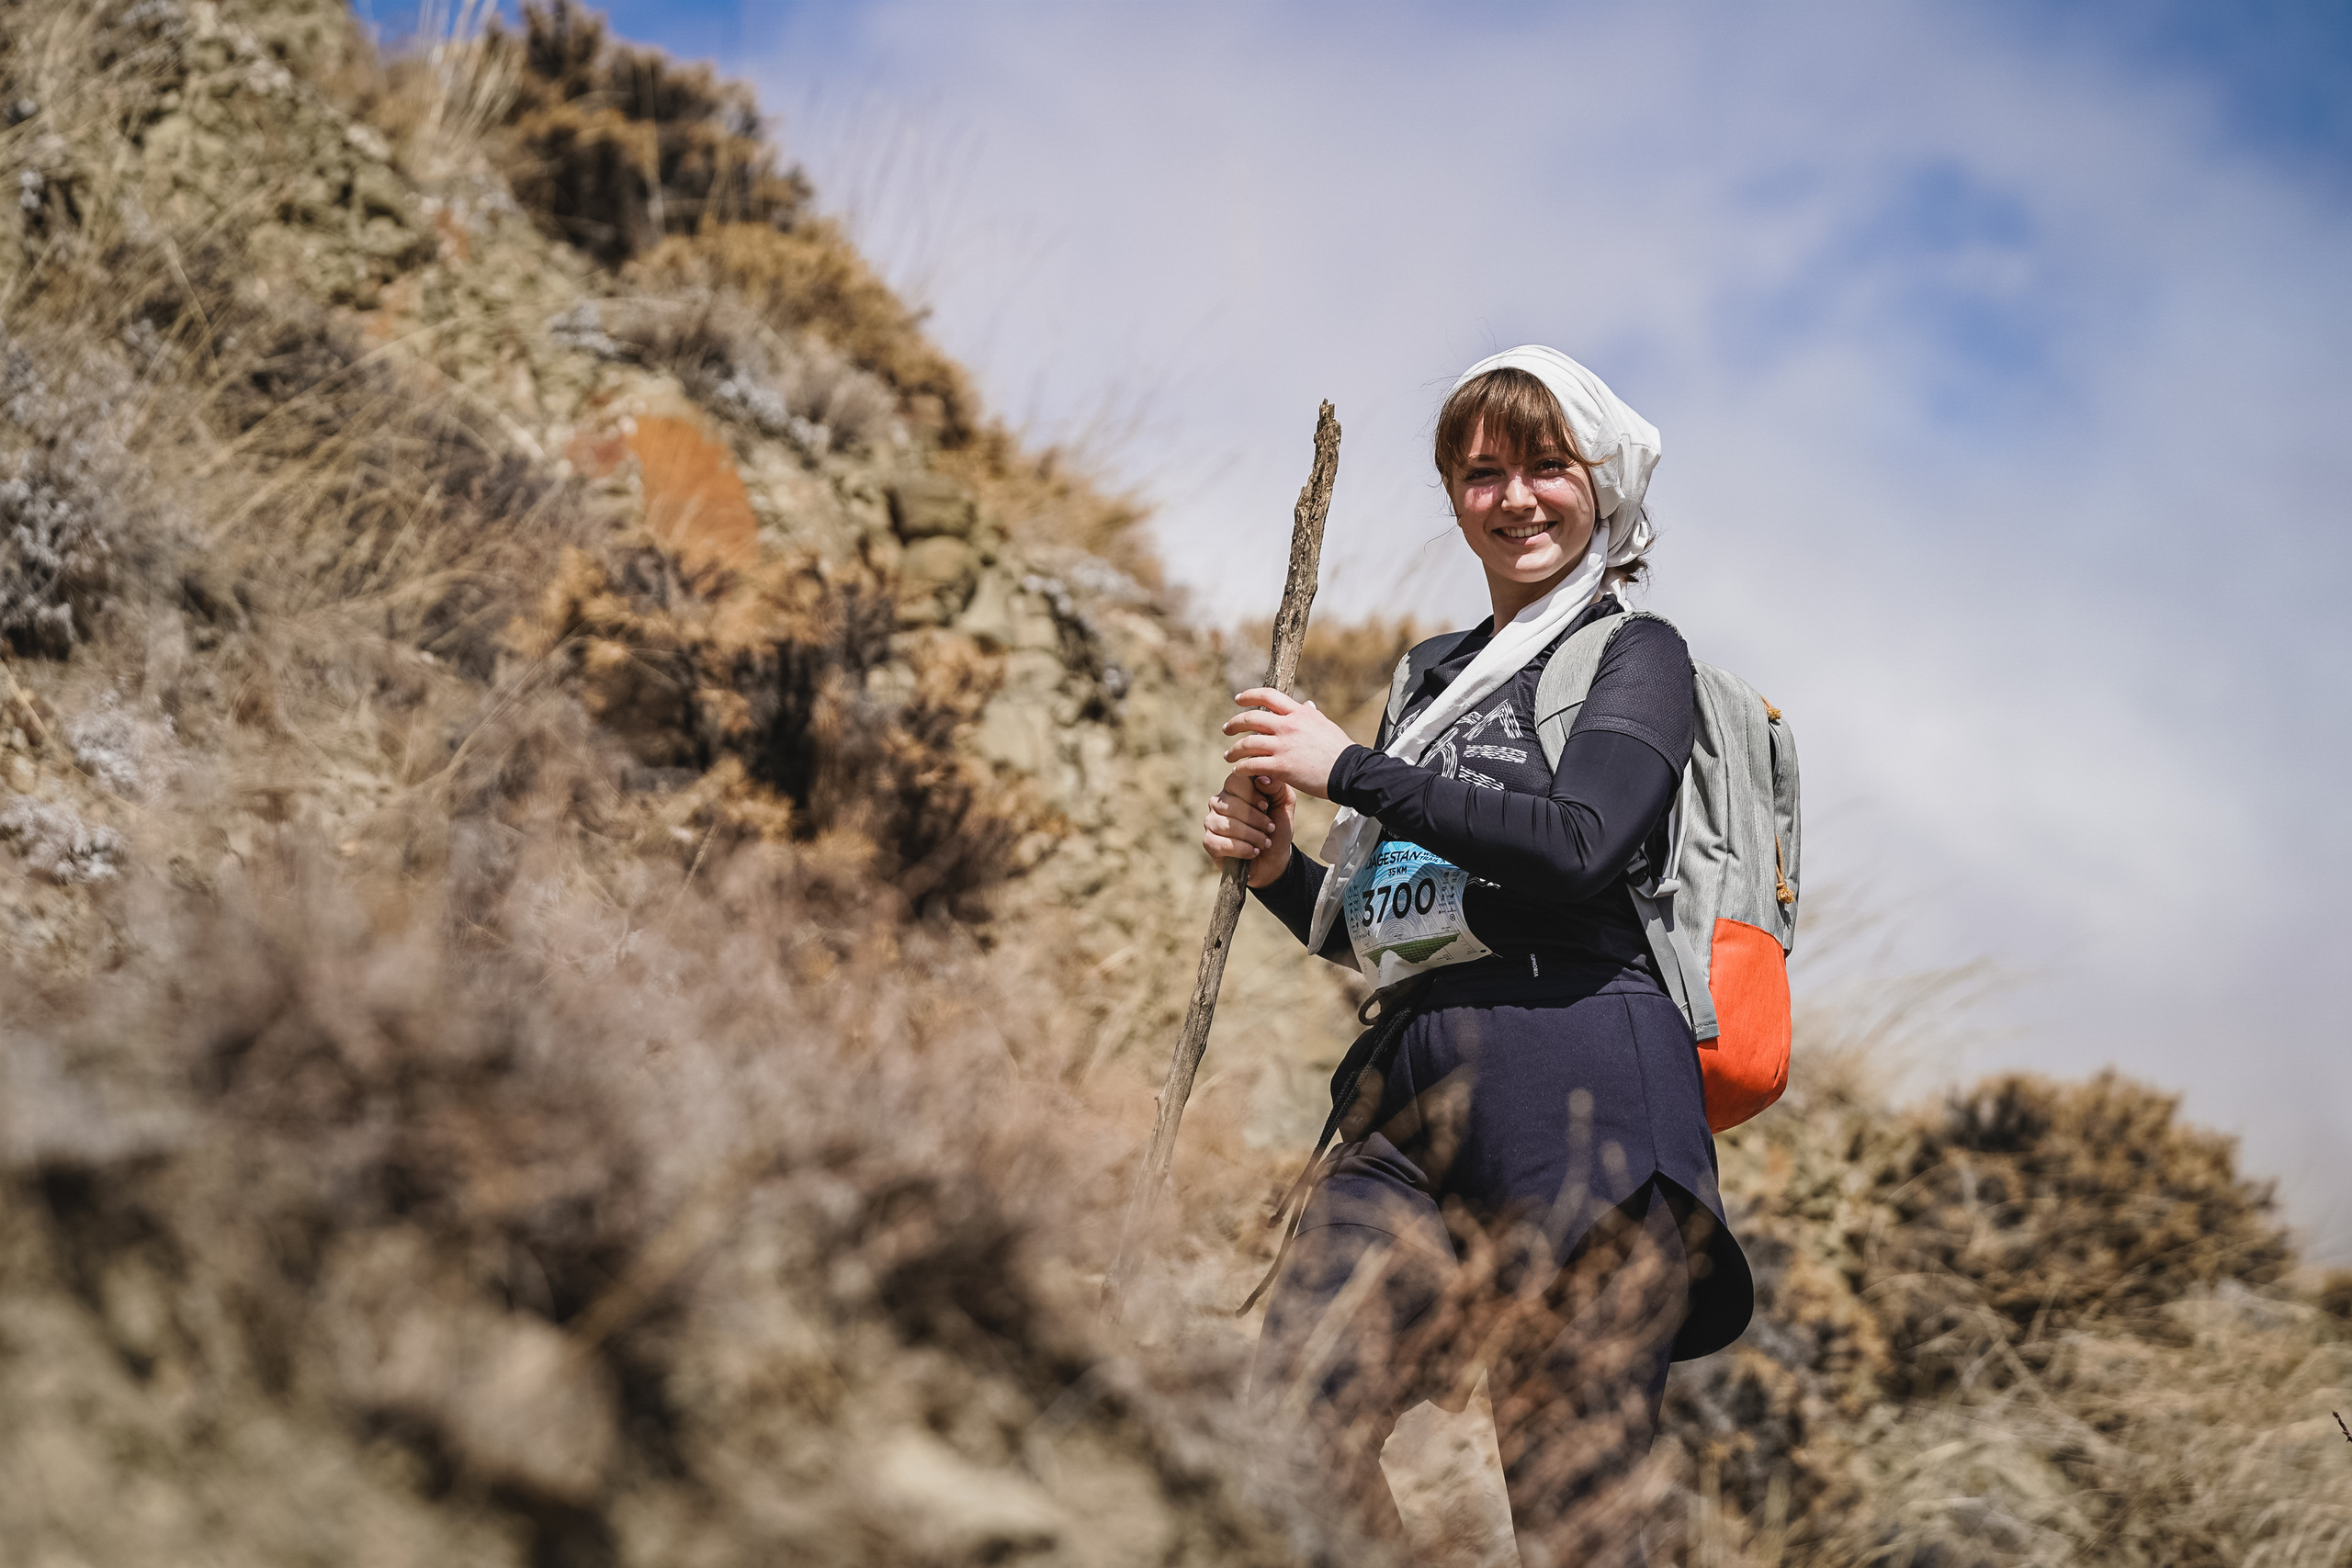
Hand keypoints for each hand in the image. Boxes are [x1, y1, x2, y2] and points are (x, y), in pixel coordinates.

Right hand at [1202, 769, 1295, 887]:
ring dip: (1252, 835)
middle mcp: (1218, 803)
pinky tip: (1254, 851)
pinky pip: (1221, 843)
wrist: (1274, 859)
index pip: (1234, 781)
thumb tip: (1261, 778)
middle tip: (1270, 828)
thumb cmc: (1277, 828)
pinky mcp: (1209, 842)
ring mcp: (1211, 822)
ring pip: (1227, 825)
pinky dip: (1242, 849)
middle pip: (1231, 805)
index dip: (1252, 794)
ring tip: (1265, 842)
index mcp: (1234, 789)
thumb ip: (1277, 786)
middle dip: (1256, 819)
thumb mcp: (1284, 804)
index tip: (1266, 806)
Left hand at [1221, 688, 1353, 800]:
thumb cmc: (1340, 750)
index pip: (1269, 696)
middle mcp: (1288, 726)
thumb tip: (1307, 704)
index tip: (1238, 699)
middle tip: (1226, 729)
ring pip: (1248, 743)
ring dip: (1234, 750)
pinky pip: (1252, 765)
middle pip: (1251, 718)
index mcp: (1299, 713)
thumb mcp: (1325, 724)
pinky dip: (1242, 768)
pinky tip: (1238, 771)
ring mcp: (1283, 746)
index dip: (1250, 695)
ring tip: (1228, 755)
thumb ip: (1311, 714)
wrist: (1350, 772)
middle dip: (1234, 723)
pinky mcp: (1282, 767)